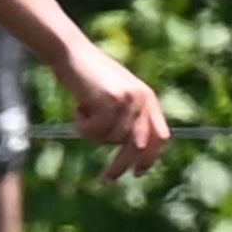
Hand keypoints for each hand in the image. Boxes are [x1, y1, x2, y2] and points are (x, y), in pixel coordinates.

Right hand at [58, 45, 171, 179]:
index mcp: (148, 98)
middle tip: (106, 179)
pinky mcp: (111, 101)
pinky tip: (78, 108)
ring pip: (112, 139)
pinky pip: (96, 131)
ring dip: (93, 134)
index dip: (150, 158)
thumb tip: (131, 152)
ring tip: (82, 114)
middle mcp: (143, 99)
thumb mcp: (114, 96)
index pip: (161, 136)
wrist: (71, 52)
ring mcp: (128, 100)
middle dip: (121, 165)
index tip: (137, 173)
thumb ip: (126, 118)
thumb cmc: (88, 76)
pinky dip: (83, 126)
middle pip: (138, 146)